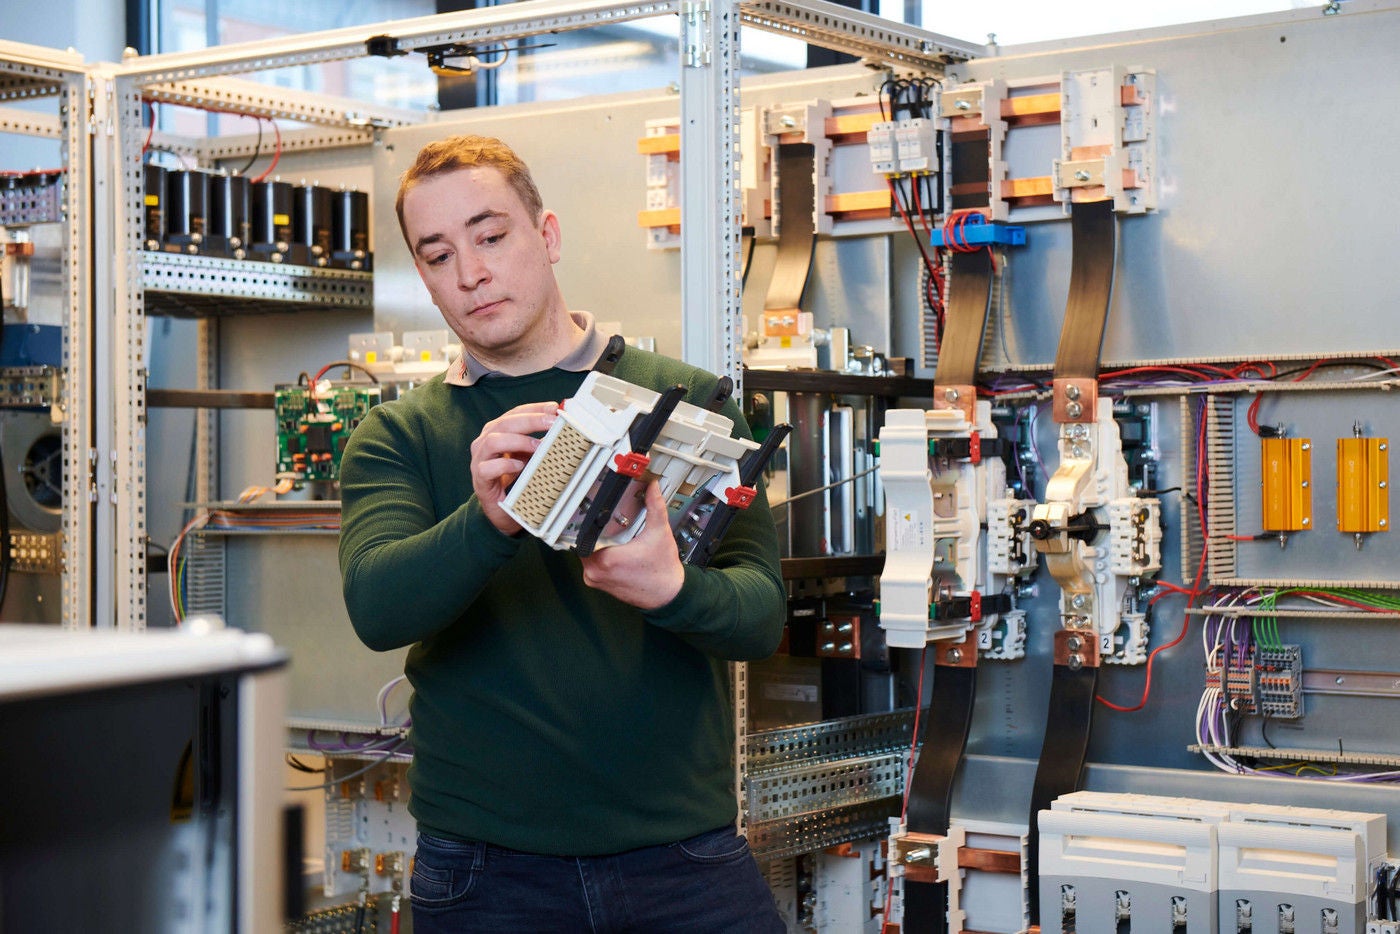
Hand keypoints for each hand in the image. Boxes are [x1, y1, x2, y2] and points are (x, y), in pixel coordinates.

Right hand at [469, 401, 558, 534]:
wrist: (500, 508)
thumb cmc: (514, 478)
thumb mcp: (529, 457)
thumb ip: (539, 443)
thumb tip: (562, 430)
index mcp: (497, 432)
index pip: (515, 413)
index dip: (534, 408)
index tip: (553, 408)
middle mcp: (485, 442)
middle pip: (505, 423)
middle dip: (531, 420)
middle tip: (551, 423)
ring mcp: (479, 460)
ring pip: (493, 441)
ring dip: (519, 441)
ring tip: (537, 446)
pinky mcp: (479, 479)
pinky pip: (487, 468)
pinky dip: (505, 464)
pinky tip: (519, 466)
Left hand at [579, 481, 684, 609]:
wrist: (667, 594)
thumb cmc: (662, 570)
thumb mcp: (659, 533)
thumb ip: (655, 506)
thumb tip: (652, 489)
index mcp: (606, 560)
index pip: (583, 534)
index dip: (589, 522)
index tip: (597, 516)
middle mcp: (595, 573)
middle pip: (584, 541)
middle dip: (596, 532)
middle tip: (613, 528)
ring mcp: (595, 580)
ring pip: (586, 552)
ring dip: (597, 544)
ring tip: (616, 540)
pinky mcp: (598, 584)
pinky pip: (591, 563)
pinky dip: (600, 555)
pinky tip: (616, 552)